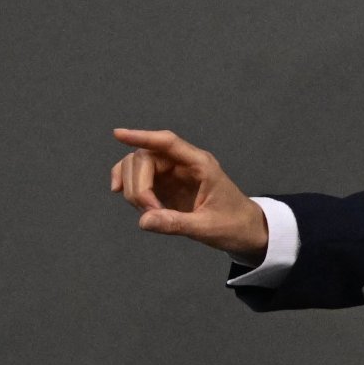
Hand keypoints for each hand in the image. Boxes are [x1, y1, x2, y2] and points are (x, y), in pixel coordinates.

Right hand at [109, 128, 268, 254]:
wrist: (245, 230)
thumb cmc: (233, 224)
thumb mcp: (207, 227)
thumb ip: (176, 223)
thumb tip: (144, 221)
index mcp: (201, 165)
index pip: (167, 142)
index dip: (142, 136)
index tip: (118, 134)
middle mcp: (185, 164)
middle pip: (146, 157)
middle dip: (138, 184)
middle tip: (150, 211)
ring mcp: (173, 174)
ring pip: (138, 167)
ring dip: (134, 189)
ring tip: (150, 213)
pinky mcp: (166, 186)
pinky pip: (139, 179)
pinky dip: (130, 188)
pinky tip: (128, 199)